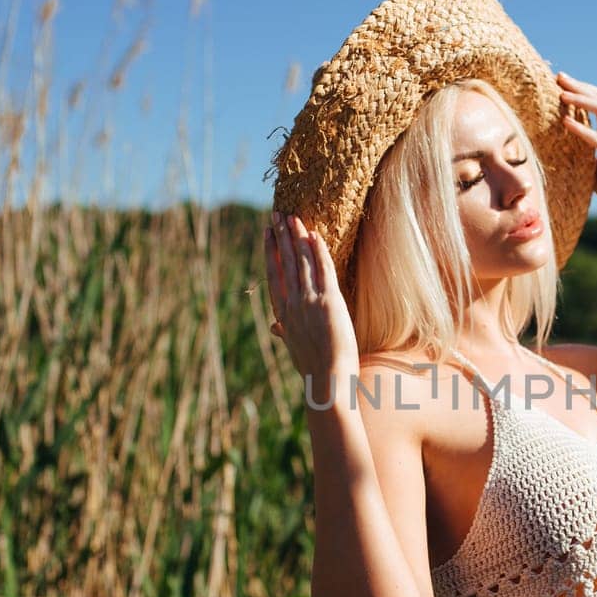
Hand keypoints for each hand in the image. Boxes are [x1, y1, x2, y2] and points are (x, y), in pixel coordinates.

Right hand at [264, 210, 359, 385]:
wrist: (327, 382)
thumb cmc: (314, 369)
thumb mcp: (294, 349)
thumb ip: (285, 332)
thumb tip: (276, 328)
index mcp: (283, 315)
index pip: (274, 276)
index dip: (270, 253)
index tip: (267, 234)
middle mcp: (293, 305)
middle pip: (285, 263)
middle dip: (281, 237)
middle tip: (277, 214)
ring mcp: (309, 302)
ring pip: (301, 262)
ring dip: (297, 237)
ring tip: (293, 217)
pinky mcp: (329, 303)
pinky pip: (322, 271)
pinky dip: (318, 252)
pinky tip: (315, 236)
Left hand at [557, 72, 596, 228]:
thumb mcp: (594, 169)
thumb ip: (583, 154)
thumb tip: (558, 151)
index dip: (582, 90)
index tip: (559, 82)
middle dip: (580, 87)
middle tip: (559, 76)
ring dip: (583, 102)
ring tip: (562, 94)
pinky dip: (585, 131)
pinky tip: (567, 123)